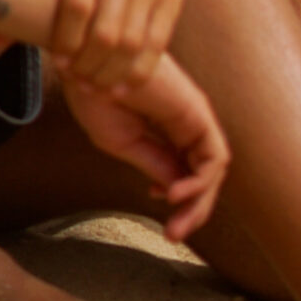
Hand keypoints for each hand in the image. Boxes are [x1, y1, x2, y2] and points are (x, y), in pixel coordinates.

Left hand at [51, 0, 192, 88]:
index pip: (76, 8)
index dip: (66, 42)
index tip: (59, 62)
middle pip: (104, 34)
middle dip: (87, 67)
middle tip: (76, 78)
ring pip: (132, 44)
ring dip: (110, 74)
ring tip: (96, 85)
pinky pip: (157, 44)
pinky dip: (139, 71)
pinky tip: (123, 83)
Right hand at [61, 55, 229, 241]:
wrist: (86, 64)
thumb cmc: (97, 96)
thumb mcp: (125, 143)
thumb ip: (154, 164)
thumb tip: (174, 191)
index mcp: (165, 127)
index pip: (186, 168)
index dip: (177, 195)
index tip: (149, 200)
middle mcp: (186, 121)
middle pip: (205, 173)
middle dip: (193, 210)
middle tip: (173, 236)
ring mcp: (194, 116)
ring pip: (213, 170)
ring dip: (199, 203)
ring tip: (175, 224)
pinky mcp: (198, 113)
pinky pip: (214, 157)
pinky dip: (200, 182)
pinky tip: (175, 194)